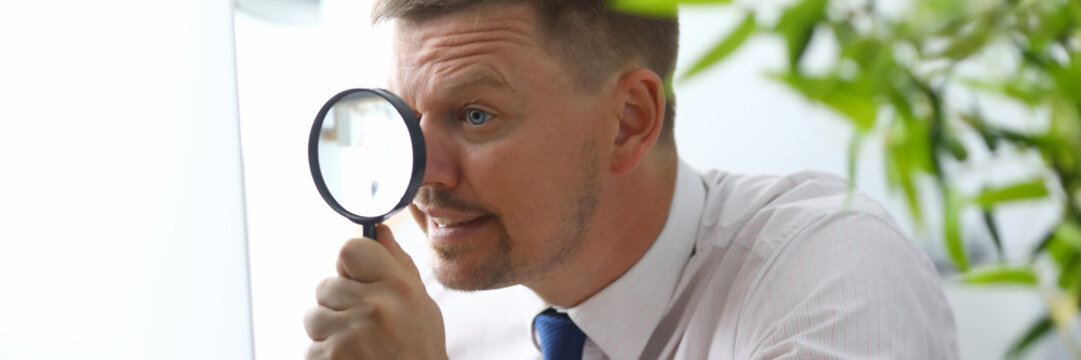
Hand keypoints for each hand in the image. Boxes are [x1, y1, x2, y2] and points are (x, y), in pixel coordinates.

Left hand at [304, 224, 446, 359]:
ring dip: (328, 331)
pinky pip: (310, 347)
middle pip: (325, 286)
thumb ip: (397, 265)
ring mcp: (349, 336)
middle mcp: (374, 308)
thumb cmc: (418, 348)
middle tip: (364, 325)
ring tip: (357, 346)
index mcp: (399, 288)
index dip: (350, 265)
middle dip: (338, 304)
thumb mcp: (421, 304)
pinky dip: (325, 356)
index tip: (357, 279)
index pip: (349, 250)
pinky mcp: (329, 359)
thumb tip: (379, 231)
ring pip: (313, 317)